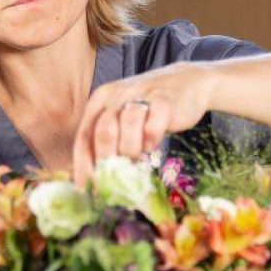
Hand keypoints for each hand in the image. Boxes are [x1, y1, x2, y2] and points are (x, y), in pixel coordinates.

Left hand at [72, 62, 214, 185]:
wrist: (187, 82)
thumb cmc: (149, 109)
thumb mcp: (123, 117)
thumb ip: (109, 142)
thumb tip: (99, 182)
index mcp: (100, 100)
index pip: (84, 136)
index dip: (83, 166)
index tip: (87, 189)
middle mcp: (117, 95)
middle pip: (103, 132)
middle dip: (107, 161)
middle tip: (115, 180)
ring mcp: (141, 95)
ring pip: (127, 126)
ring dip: (130, 151)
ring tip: (136, 163)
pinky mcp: (165, 101)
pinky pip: (153, 126)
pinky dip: (150, 141)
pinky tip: (152, 147)